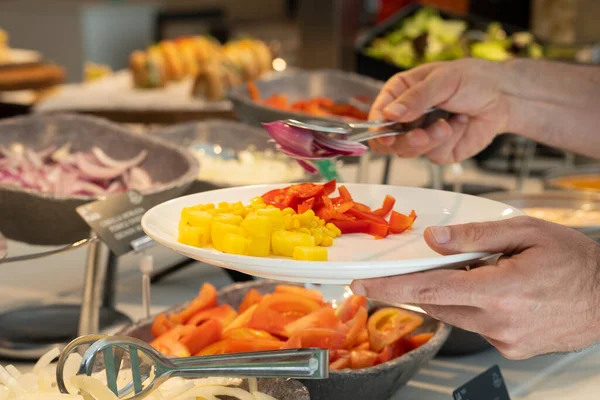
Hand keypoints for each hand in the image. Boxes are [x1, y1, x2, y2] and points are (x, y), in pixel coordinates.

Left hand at [351, 216, 599, 358]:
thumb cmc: (575, 260)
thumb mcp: (525, 232)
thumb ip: (474, 237)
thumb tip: (434, 240)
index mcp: (500, 291)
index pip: (429, 290)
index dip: (389, 288)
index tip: (361, 285)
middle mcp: (498, 323)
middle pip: (436, 303)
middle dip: (418, 286)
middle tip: (412, 269)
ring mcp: (505, 340)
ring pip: (453, 315)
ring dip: (447, 294)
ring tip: (472, 273)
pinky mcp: (511, 348)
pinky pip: (474, 326)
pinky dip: (471, 307)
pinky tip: (492, 291)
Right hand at [368, 58, 511, 163]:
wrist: (503, 97)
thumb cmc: (473, 79)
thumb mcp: (442, 80)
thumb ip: (416, 97)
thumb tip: (389, 113)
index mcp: (400, 94)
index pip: (377, 115)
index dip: (377, 127)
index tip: (386, 134)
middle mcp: (406, 117)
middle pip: (387, 140)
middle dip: (404, 140)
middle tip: (420, 135)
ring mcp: (421, 135)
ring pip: (409, 151)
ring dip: (429, 140)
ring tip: (448, 125)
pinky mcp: (438, 150)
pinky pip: (434, 155)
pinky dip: (449, 141)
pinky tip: (460, 125)